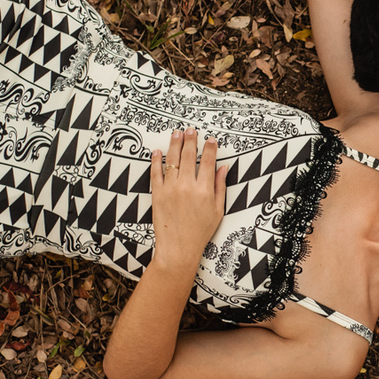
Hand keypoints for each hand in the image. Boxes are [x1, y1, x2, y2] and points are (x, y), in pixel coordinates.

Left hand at [149, 129, 227, 270]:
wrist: (178, 248)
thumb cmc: (200, 232)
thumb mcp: (218, 210)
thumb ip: (220, 187)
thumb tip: (223, 168)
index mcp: (204, 190)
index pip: (208, 162)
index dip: (210, 148)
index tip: (210, 140)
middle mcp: (187, 186)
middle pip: (188, 156)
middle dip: (190, 140)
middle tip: (190, 130)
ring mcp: (170, 189)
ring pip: (172, 160)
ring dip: (175, 144)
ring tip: (176, 134)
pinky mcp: (157, 194)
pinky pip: (156, 173)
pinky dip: (156, 161)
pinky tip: (157, 152)